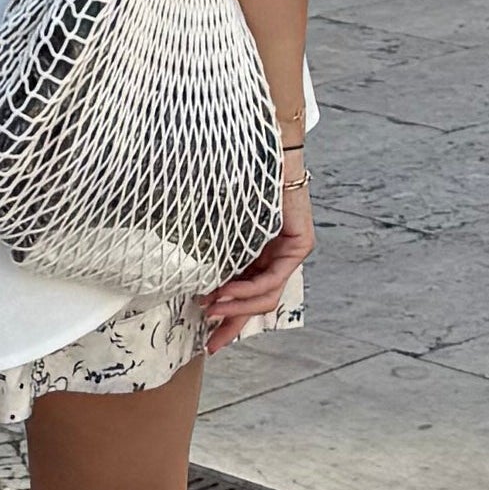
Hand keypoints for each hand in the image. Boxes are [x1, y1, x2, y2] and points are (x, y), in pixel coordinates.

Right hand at [204, 151, 311, 352]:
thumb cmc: (238, 178)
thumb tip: (188, 282)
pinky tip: (226, 292)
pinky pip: (273, 279)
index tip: (208, 338)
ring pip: (266, 296)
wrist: (262, 147)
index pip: (246, 294)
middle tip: (211, 342)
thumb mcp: (220, 227)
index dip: (228, 318)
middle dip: (233, 324)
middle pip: (258, 303)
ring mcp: (291, 251)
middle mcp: (277, 255)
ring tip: (211, 309)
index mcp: (258, 252)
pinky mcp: (300, 244)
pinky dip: (248, 290)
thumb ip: (213, 254)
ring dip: (236, 307)